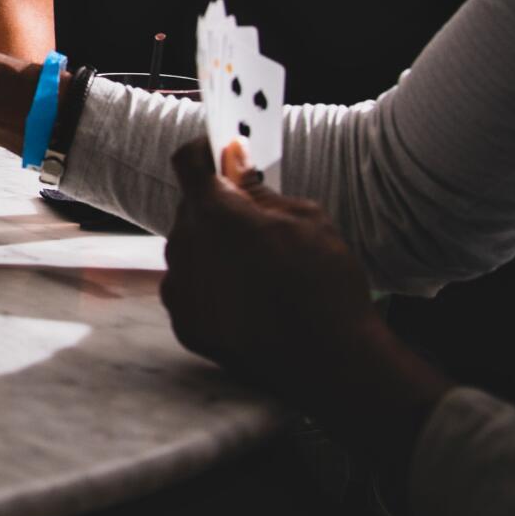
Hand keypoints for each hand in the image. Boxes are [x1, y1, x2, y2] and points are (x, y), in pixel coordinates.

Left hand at [159, 142, 449, 466]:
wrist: (332, 362)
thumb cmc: (324, 286)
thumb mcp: (306, 217)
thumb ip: (259, 190)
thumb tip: (236, 169)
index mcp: (215, 213)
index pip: (188, 163)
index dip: (206, 153)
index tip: (223, 154)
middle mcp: (187, 248)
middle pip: (190, 210)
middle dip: (217, 206)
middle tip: (255, 217)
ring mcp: (182, 289)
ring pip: (189, 250)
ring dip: (213, 248)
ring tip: (259, 266)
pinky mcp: (186, 323)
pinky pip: (190, 288)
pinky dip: (211, 286)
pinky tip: (249, 297)